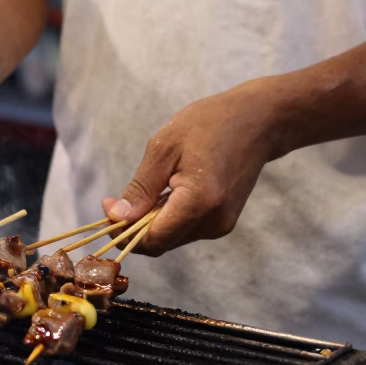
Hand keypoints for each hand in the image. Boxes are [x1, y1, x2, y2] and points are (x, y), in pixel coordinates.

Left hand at [103, 79, 291, 255]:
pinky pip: (185, 229)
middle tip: (117, 199)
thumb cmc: (209, 124)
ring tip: (151, 187)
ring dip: (151, 222)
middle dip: (133, 228)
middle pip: (160, 243)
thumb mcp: (164, 148)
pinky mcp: (223, 223)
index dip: (123, 232)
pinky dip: (168, 218)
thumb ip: (141, 188)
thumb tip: (116, 216)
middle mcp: (213, 222)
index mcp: (199, 202)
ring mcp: (221, 225)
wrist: (258, 121)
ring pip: (171, 238)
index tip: (107, 207)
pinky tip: (169, 191)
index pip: (151, 240)